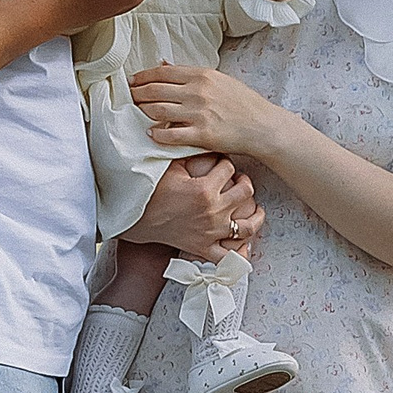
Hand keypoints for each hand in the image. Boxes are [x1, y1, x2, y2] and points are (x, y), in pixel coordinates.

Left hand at [129, 60, 281, 159]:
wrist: (261, 126)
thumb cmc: (242, 103)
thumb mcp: (219, 79)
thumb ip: (191, 74)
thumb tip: (163, 65)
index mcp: (202, 75)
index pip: (163, 73)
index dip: (143, 76)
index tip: (133, 81)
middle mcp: (198, 92)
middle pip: (156, 91)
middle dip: (137, 94)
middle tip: (129, 97)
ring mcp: (199, 114)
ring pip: (158, 111)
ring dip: (144, 112)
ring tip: (137, 113)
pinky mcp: (202, 135)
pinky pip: (170, 134)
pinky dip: (157, 133)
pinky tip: (151, 133)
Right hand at [134, 152, 263, 258]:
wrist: (137, 219)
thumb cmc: (151, 192)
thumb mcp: (170, 167)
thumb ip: (188, 152)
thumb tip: (196, 136)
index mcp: (204, 189)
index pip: (229, 167)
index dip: (226, 161)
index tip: (221, 162)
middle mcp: (213, 211)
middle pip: (246, 191)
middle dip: (244, 182)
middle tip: (238, 180)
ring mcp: (211, 232)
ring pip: (247, 225)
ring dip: (255, 215)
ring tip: (255, 208)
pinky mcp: (204, 248)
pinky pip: (228, 256)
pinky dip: (238, 252)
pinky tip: (244, 243)